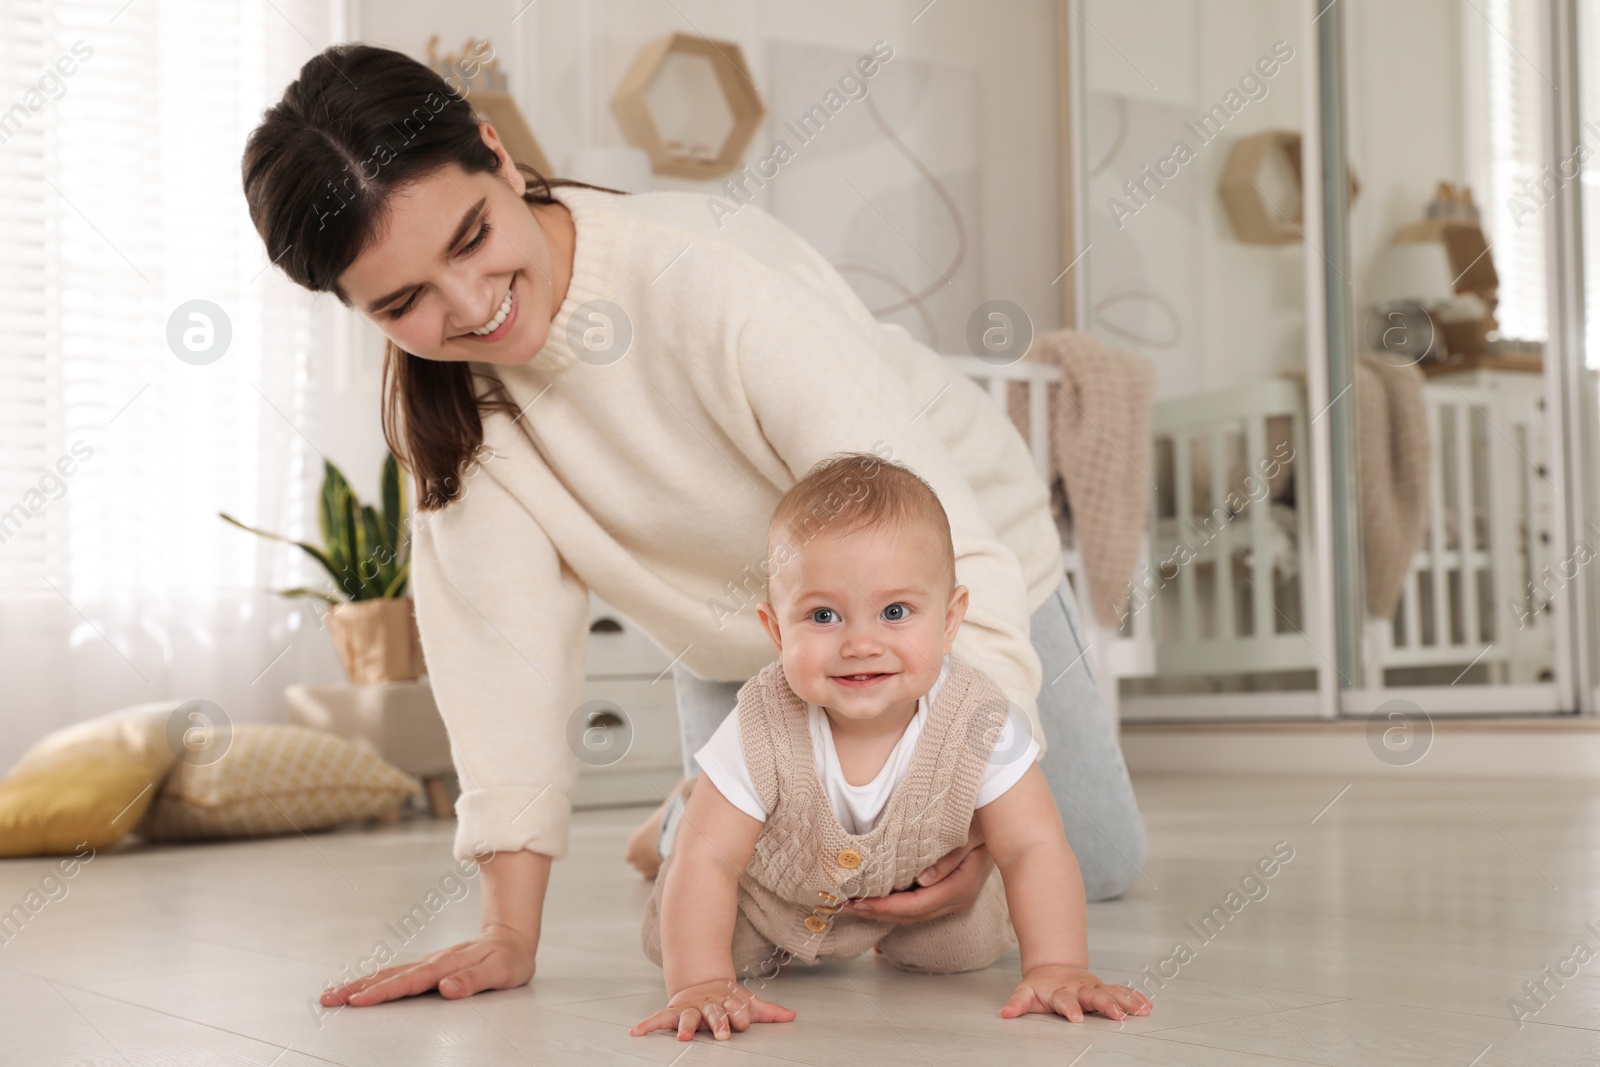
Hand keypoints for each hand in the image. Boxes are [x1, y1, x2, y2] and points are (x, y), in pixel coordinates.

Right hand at [317, 923, 537, 1007]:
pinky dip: (374, 981)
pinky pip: (396, 974)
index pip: (409, 982)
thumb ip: (473, 980)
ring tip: (332, 994)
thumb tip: (446, 987)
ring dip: (360, 984)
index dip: (383, 992)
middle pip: (389, 976)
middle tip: (328, 999)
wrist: (512, 937)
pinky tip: (361, 987)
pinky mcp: (428, 967)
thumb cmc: (509, 958)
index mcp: (446, 965)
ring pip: (388, 973)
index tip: (358, 1001)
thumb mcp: (500, 971)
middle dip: (357, 989)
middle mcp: (432, 962)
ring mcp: (428, 963)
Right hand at [630, 978, 796, 1040]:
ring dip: (685, 1026)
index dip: (739, 1015)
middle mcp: (707, 1005)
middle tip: (722, 1034)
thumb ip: (767, 1011)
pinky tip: (636, 1032)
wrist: (702, 980)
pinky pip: (659, 1018)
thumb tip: (792, 1016)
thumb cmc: (726, 999)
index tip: (741, 1022)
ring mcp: (690, 1007)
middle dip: (718, 1023)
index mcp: (727, 1002)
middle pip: (714, 1014)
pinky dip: (647, 1025)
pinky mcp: (673, 1011)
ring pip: (688, 1017)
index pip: (736, 1010)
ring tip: (682, 1037)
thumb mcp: (746, 1003)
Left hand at [843, 840, 992, 924]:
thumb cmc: (984, 822)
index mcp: (960, 887)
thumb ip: (948, 857)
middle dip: (876, 914)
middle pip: (911, 916)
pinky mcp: (946, 893)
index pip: (917, 905)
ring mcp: (952, 899)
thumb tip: (922, 880)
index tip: (859, 903)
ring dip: (882, 913)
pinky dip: (893, 907)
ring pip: (912, 915)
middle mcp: (956, 899)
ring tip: (852, 906)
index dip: (886, 907)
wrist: (1005, 825)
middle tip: (844, 907)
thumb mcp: (970, 833)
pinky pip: (917, 906)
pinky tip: (873, 904)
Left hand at [999, 964, 1152, 1022]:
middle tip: (1118, 1015)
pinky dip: (1134, 998)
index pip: (1065, 1001)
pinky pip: (1122, 992)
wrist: (1053, 966)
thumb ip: (1018, 1003)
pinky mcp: (1104, 988)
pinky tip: (1147, 1006)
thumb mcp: (1025, 992)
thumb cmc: (1040, 984)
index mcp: (1061, 991)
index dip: (1070, 1009)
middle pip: (1094, 996)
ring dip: (1127, 1001)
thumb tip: (1004, 1013)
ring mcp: (1094, 987)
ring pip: (1112, 992)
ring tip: (1141, 1011)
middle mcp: (1080, 988)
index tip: (1076, 1018)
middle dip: (1107, 1005)